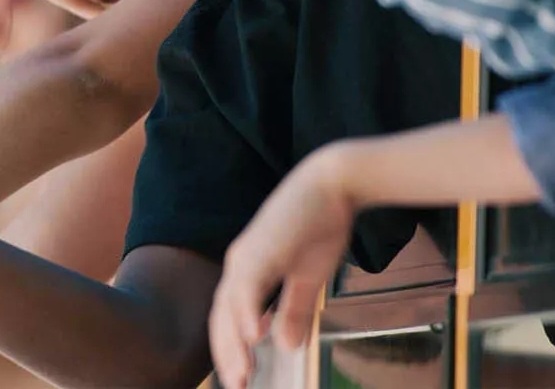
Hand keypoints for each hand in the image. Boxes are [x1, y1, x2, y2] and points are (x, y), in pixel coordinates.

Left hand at [210, 150, 356, 388]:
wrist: (332, 185)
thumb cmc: (318, 227)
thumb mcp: (307, 279)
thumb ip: (293, 311)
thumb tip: (285, 346)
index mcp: (246, 272)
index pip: (228, 319)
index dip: (230, 350)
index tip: (239, 380)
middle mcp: (238, 266)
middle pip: (222, 318)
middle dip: (227, 355)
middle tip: (236, 387)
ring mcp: (247, 256)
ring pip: (231, 307)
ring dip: (233, 343)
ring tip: (240, 375)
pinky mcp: (262, 248)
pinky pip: (249, 285)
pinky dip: (248, 312)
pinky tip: (253, 336)